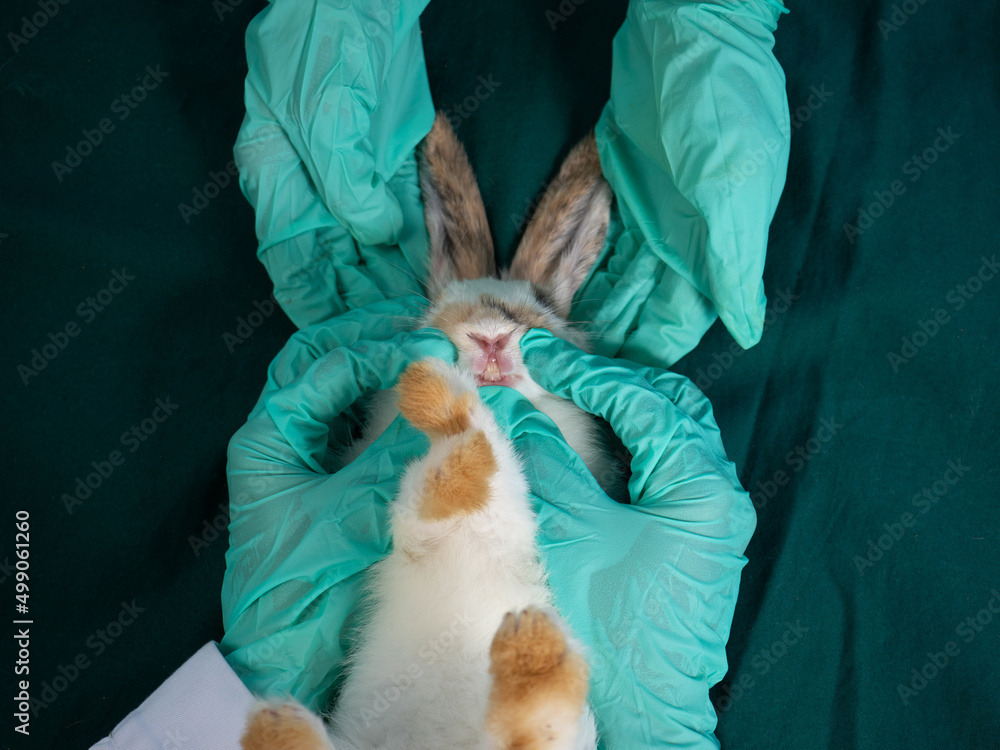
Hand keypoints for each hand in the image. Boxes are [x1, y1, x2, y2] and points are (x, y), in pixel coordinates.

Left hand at [220, 296, 455, 703]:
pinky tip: (407, 394)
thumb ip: (401, 450)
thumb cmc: (310, 583)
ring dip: (368, 359)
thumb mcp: (361, 510)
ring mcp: (291, 454)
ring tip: (416, 348)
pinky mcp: (312, 475)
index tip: (430, 349)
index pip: (327, 365)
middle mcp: (274, 435)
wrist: (285, 652)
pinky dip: (372, 397)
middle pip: (314, 357)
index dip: (382, 349)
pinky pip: (341, 417)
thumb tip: (446, 397)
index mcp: (269, 435)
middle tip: (417, 326)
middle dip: (364, 333)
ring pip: (325, 382)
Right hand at [234, 0, 435, 327]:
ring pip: (369, 248)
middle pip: (334, 263)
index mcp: (274, 177)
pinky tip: (432, 279)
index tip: (342, 340)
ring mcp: (349, 179)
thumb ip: (349, 185)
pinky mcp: (385, 168)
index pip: (290, 259)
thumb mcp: (328, 115)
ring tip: (421, 322)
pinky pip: (399, 220)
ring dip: (392, 285)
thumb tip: (375, 234)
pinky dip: (414, 251)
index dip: (314, 303)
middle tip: (397, 339)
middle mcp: (309, 187)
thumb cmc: (326, 41)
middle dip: (363, 303)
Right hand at [472, 328, 755, 748]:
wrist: (644, 710)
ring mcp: (710, 517)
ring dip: (620, 412)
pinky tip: (587, 447)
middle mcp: (719, 494)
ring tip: (567, 398)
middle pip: (670, 406)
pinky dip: (625, 448)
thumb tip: (511, 404)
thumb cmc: (609, 623)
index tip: (537, 354)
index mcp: (702, 485)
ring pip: (669, 436)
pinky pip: (662, 470)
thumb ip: (543, 457)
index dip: (585, 371)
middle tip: (557, 370)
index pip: (643, 400)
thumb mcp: (568, 529)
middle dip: (611, 382)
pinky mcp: (693, 538)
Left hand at [578, 0, 789, 366]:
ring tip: (553, 347)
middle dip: (613, 340)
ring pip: (619, 281)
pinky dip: (582, 270)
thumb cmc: (718, 108)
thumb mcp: (733, 191)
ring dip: (593, 311)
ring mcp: (652, 217)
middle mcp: (683, 241)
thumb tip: (747, 332)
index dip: (650, 353)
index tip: (613, 388)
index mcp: (713, 248)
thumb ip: (735, 266)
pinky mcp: (624, 190)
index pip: (680, 321)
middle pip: (644, 308)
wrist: (688, 32)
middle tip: (566, 374)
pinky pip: (601, 244)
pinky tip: (557, 297)